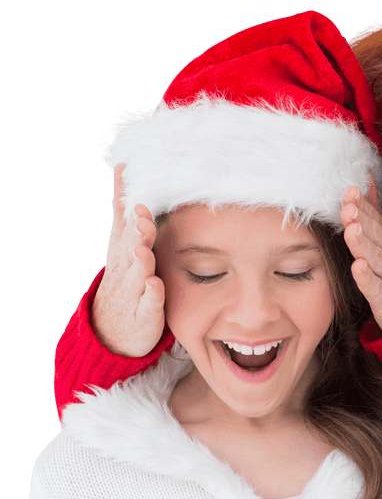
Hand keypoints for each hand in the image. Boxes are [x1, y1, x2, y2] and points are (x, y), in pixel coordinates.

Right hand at [93, 165, 165, 355]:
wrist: (111, 330)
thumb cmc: (124, 279)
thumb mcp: (121, 241)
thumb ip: (124, 208)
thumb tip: (123, 167)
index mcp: (123, 250)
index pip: (124, 224)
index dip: (128, 206)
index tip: (130, 185)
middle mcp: (126, 268)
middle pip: (130, 247)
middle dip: (136, 232)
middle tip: (143, 218)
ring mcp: (134, 292)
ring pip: (137, 274)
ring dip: (140, 261)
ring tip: (143, 250)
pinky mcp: (144, 315)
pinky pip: (149, 304)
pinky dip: (151, 295)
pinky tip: (154, 284)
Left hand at [341, 187, 381, 334]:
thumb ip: (375, 212)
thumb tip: (365, 181)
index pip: (376, 220)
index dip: (364, 206)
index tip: (350, 192)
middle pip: (377, 236)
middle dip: (363, 221)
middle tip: (348, 208)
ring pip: (378, 260)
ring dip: (364, 245)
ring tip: (351, 232)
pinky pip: (378, 290)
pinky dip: (368, 279)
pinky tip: (358, 268)